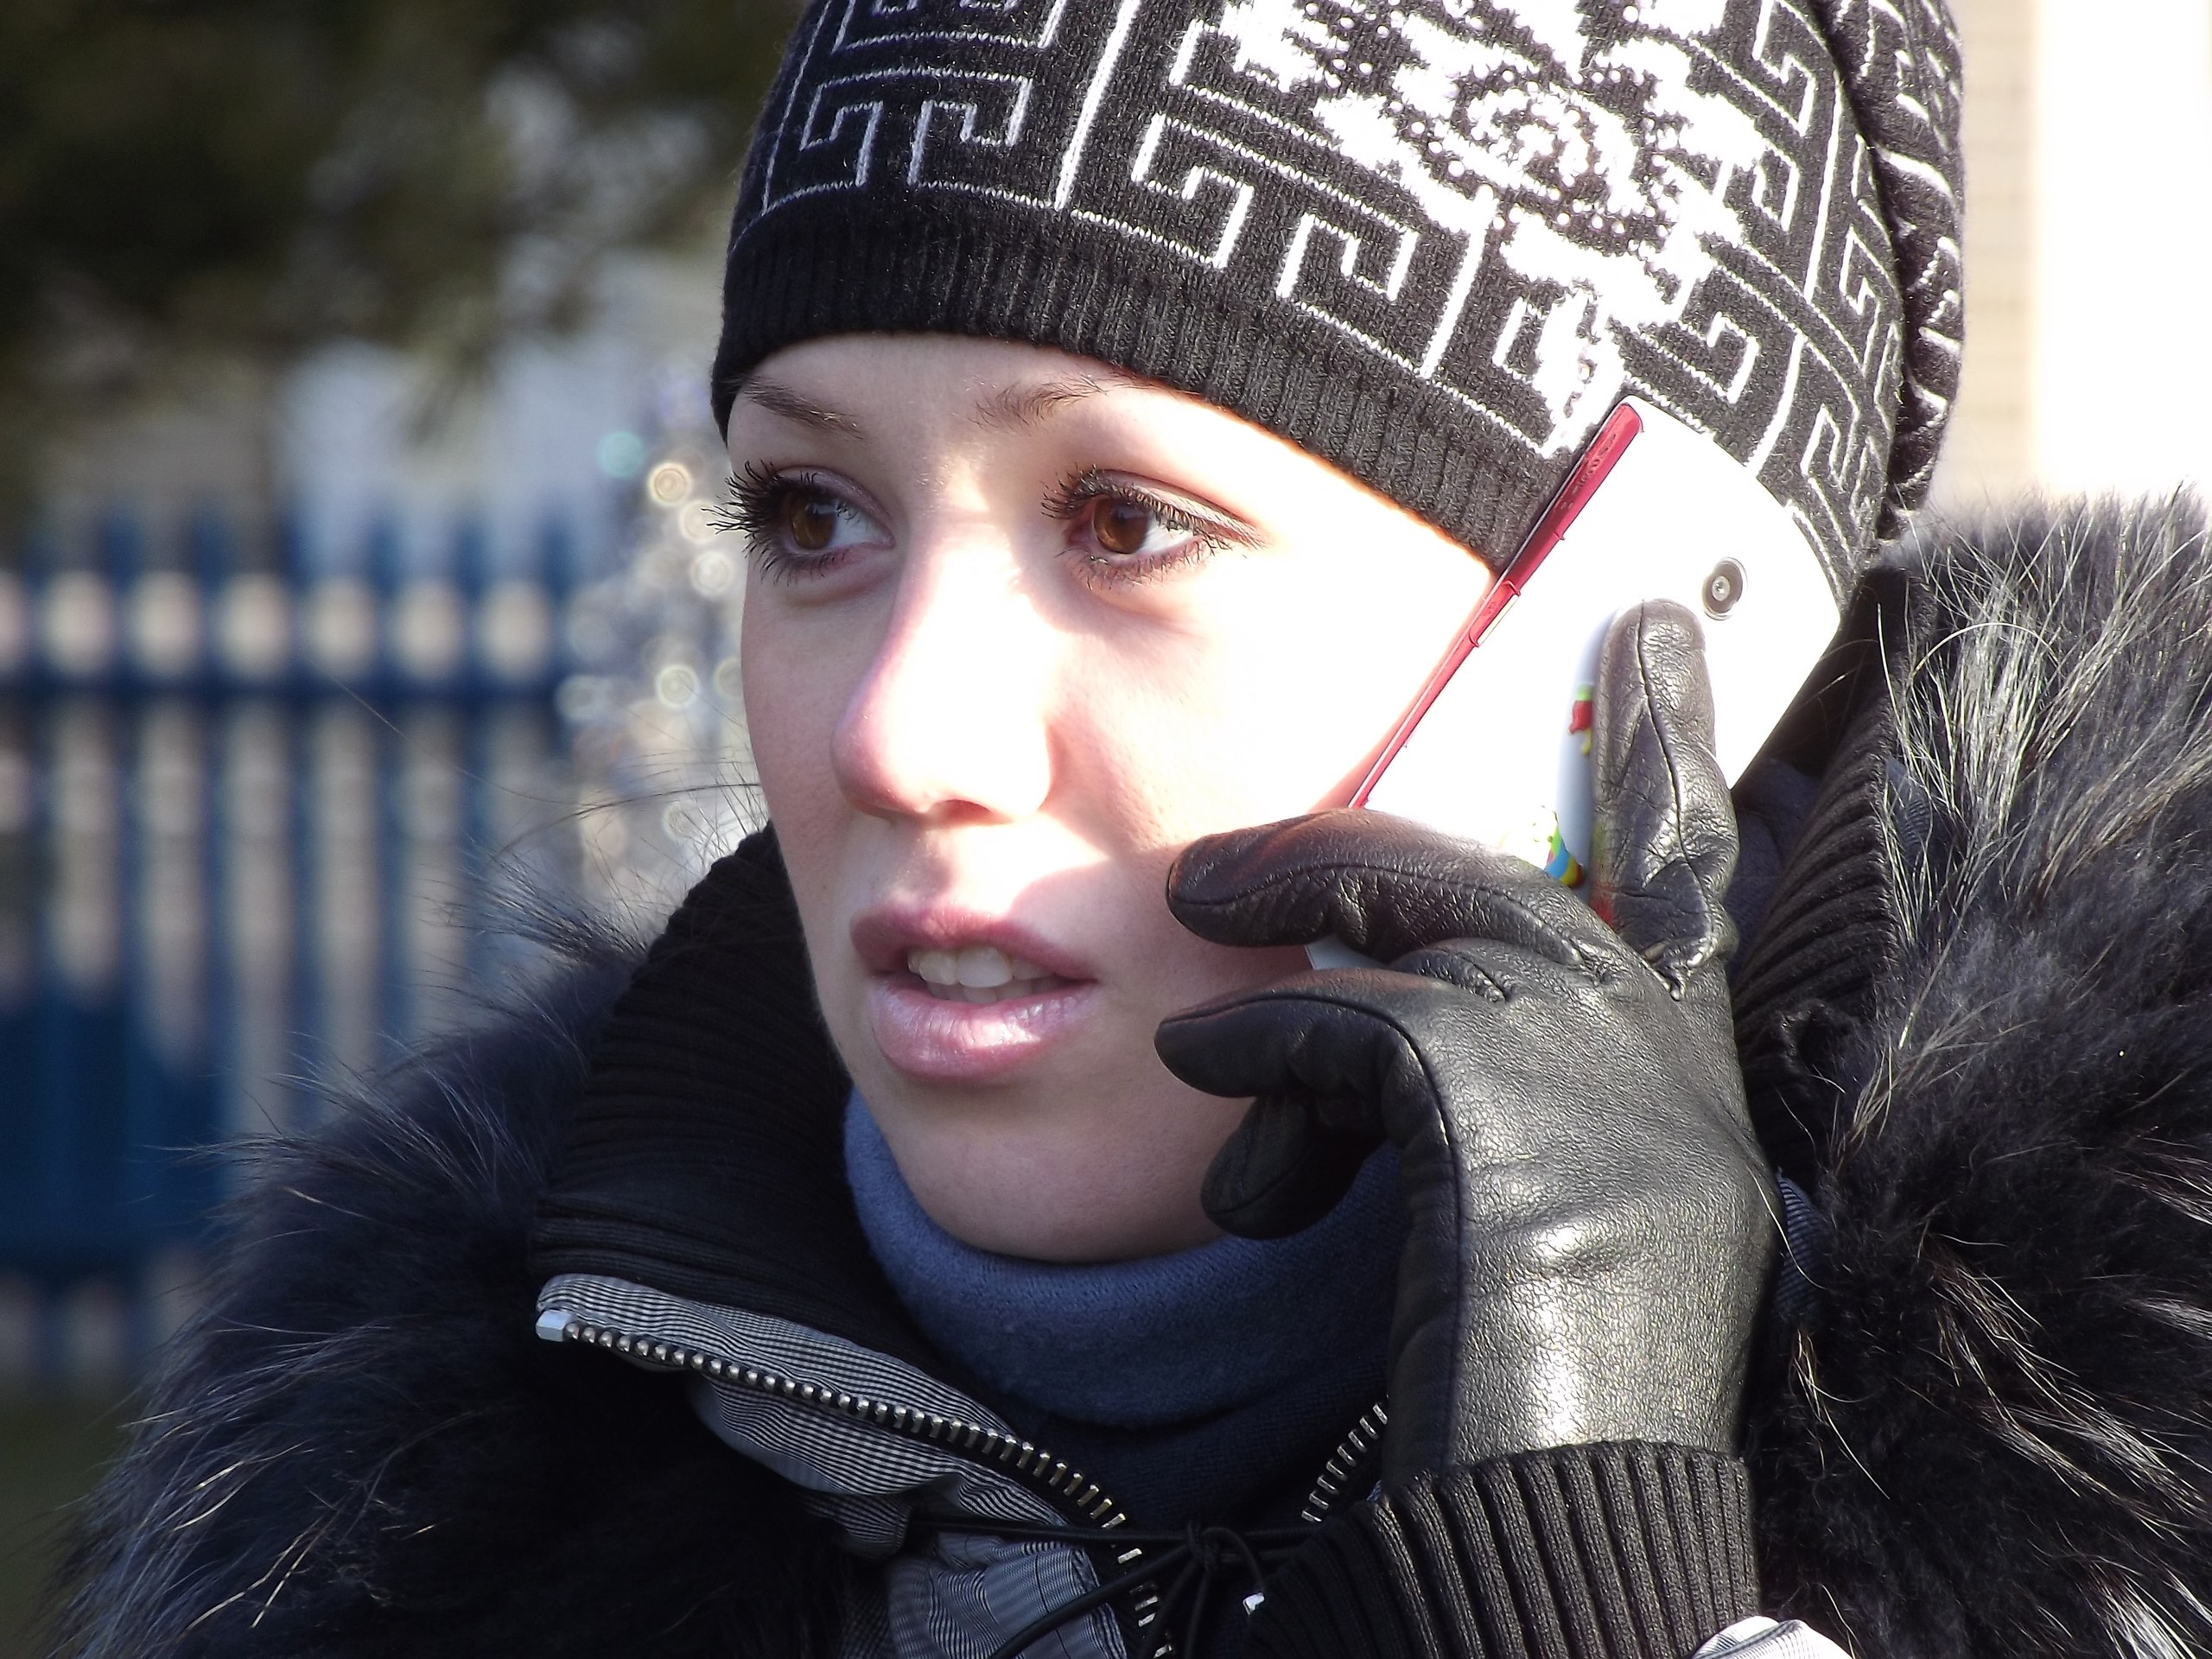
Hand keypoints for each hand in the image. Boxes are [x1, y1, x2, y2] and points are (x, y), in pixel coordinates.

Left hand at [1155, 602, 1775, 1477]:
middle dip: (1355, 852)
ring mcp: (1600, 1079)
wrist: (1568, 1532)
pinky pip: (1349, 1028)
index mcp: (1684, 1085)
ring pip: (1422, 920)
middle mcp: (1666, 1062)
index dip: (1665, 750)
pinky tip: (1209, 1093)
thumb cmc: (1540, 1399)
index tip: (1649, 642)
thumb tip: (1358, 1018)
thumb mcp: (1538, 1224)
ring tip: (1185, 937)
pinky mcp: (1502, 1114)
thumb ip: (1495, 1110)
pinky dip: (1261, 1055)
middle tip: (1222, 862)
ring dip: (1285, 922)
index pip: (1690, 876)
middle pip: (1514, 876)